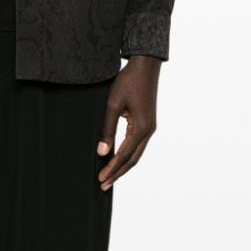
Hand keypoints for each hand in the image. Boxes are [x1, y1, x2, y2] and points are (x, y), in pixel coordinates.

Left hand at [96, 55, 160, 189]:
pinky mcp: (147, 123)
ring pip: (136, 154)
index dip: (112, 169)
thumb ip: (107, 129)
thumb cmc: (128, 81)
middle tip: (103, 185)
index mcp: (141, 128)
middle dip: (117, 173)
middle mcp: (149, 131)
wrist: (145, 66)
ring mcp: (150, 128)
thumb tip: (102, 152)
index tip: (100, 179)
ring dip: (123, 167)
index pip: (124, 155)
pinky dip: (127, 156)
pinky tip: (118, 160)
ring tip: (109, 177)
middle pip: (132, 160)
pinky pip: (137, 145)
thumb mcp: (113, 104)